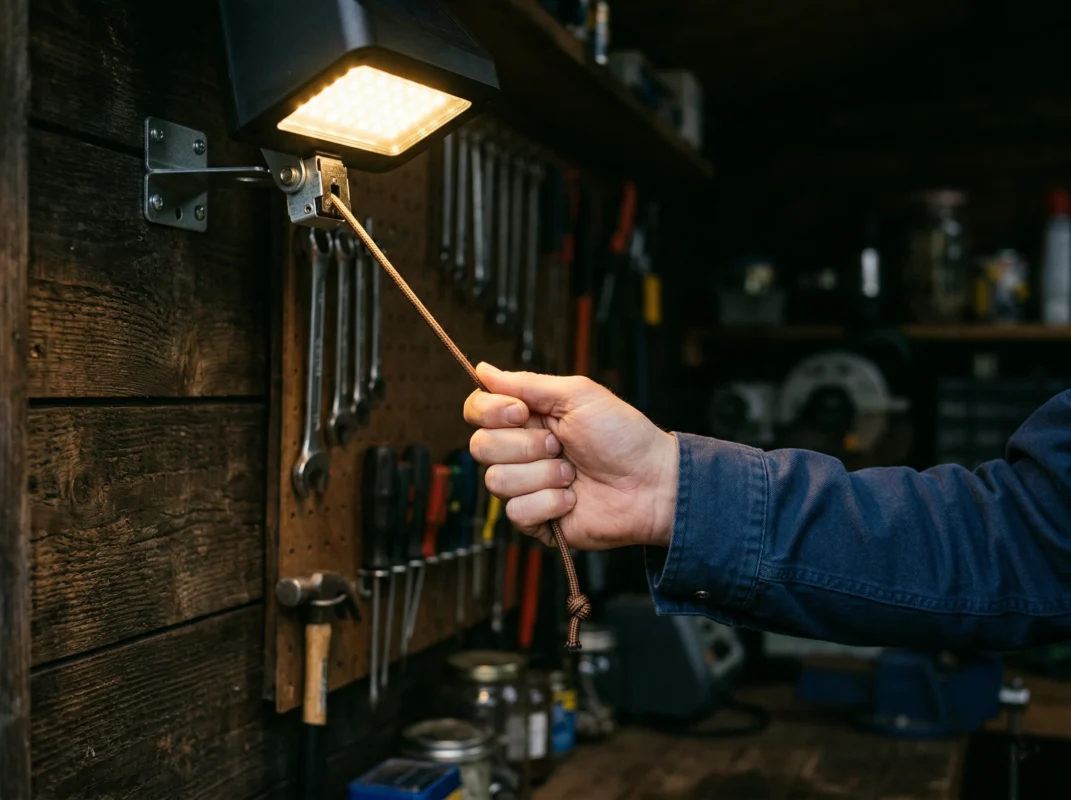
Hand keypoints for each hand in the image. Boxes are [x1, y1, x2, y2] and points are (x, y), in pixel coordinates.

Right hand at [464, 363, 676, 549]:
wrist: (651, 483)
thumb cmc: (622, 435)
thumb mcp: (577, 395)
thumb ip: (526, 384)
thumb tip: (482, 369)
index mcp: (526, 418)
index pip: (476, 411)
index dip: (490, 412)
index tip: (521, 413)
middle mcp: (520, 452)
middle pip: (480, 447)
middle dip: (525, 445)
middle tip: (560, 444)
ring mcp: (526, 487)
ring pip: (497, 481)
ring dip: (542, 475)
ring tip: (572, 473)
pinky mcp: (535, 520)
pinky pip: (516, 512)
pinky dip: (549, 503)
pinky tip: (573, 499)